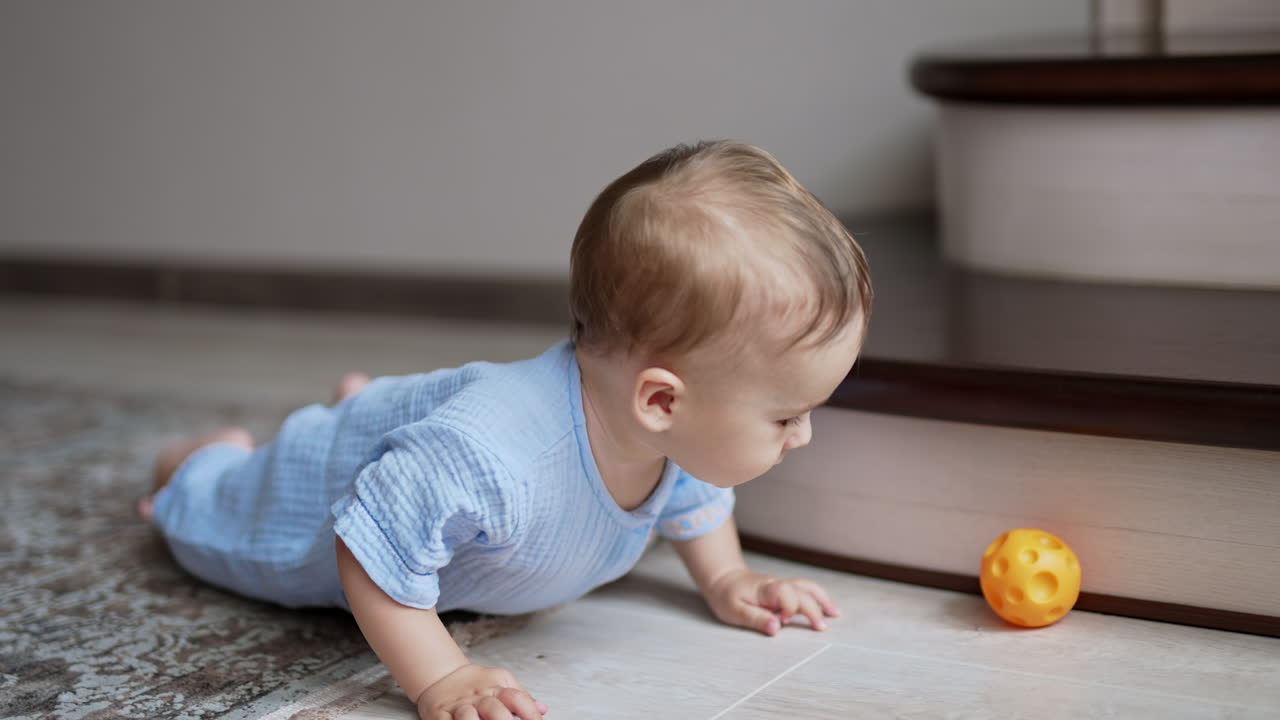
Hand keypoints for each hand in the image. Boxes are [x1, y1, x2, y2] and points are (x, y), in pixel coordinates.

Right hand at [416, 663, 548, 719]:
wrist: (442, 676)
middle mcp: (478, 697)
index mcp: (495, 688)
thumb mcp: (501, 682)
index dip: (530, 712)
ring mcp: (459, 706)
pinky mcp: (440, 715)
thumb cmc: (476, 684)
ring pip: (467, 716)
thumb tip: (543, 709)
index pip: (516, 697)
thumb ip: (522, 697)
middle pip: (494, 708)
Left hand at [704, 568, 841, 636]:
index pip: (785, 592)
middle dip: (813, 608)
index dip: (790, 606)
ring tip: (835, 614)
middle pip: (801, 591)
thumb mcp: (734, 611)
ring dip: (822, 599)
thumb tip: (776, 629)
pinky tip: (827, 607)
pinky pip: (805, 589)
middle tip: (820, 627)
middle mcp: (777, 584)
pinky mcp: (784, 588)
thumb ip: (756, 619)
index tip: (784, 621)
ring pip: (807, 587)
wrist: (723, 580)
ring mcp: (782, 585)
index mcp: (765, 589)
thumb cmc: (727, 596)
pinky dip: (818, 597)